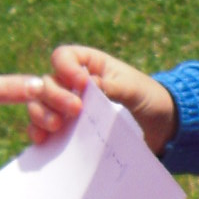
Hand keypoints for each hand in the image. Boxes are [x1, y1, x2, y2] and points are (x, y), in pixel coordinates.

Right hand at [33, 44, 177, 155]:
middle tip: (75, 110)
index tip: (82, 84)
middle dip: (54, 95)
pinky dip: (38, 133)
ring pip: (39, 105)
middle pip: (47, 82)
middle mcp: (72, 84)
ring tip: (56, 126)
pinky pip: (42, 129)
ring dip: (41, 114)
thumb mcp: (134, 90)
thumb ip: (111, 86)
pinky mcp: (65, 131)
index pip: (63, 57)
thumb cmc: (149, 99)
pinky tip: (42, 141)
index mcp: (89, 65)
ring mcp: (66, 108)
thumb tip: (86, 84)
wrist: (160, 128)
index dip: (65, 68)